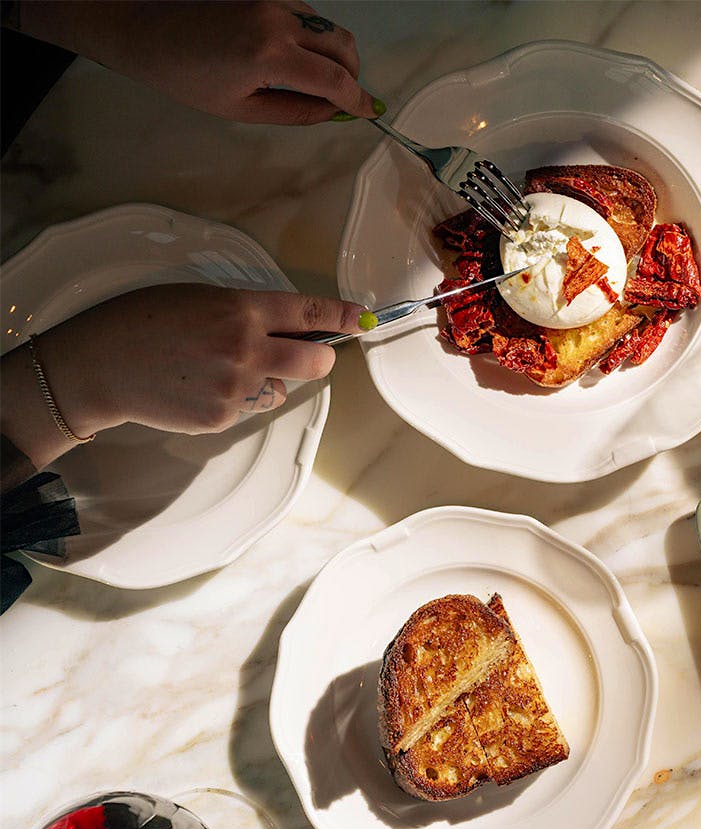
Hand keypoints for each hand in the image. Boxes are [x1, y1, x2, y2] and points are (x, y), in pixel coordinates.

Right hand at [2, 285, 365, 467]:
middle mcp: (245, 348)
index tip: (361, 318)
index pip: (309, 311)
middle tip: (311, 353)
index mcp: (240, 310)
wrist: (98, 367)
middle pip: (316, 361)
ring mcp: (236, 386)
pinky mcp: (223, 416)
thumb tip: (290, 324)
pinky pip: (250, 406)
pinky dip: (236, 398)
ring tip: (218, 368)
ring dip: (267, 379)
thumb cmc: (141, 323)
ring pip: (281, 387)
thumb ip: (246, 311)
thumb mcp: (197, 298)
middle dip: (321, 357)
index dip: (341, 315)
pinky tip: (200, 386)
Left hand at [17, 1, 375, 124]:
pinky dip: (309, 35)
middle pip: (343, 45)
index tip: (367, 111)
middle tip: (341, 95)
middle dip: (351, 73)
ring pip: (326, 26)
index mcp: (269, 57)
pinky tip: (287, 51)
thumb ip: (296, 112)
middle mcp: (275, 21)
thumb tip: (334, 113)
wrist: (141, 29)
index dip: (358, 100)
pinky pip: (304, 12)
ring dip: (331, 52)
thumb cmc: (182, 74)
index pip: (337, 79)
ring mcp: (270, 0)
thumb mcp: (240, 110)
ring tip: (308, 74)